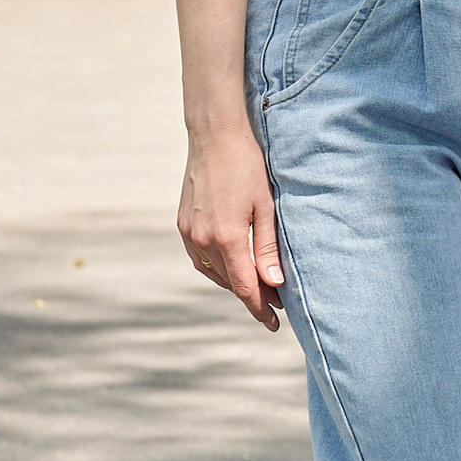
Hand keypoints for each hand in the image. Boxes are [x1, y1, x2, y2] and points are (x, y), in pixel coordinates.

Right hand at [178, 125, 285, 329]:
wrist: (215, 137)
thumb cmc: (248, 167)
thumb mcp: (266, 207)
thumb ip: (268, 248)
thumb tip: (274, 284)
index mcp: (227, 238)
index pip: (246, 287)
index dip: (261, 309)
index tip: (275, 324)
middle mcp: (203, 240)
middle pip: (231, 282)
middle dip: (254, 296)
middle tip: (276, 303)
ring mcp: (189, 233)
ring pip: (213, 273)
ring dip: (235, 283)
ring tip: (257, 288)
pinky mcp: (183, 225)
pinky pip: (200, 259)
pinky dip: (217, 269)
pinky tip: (232, 267)